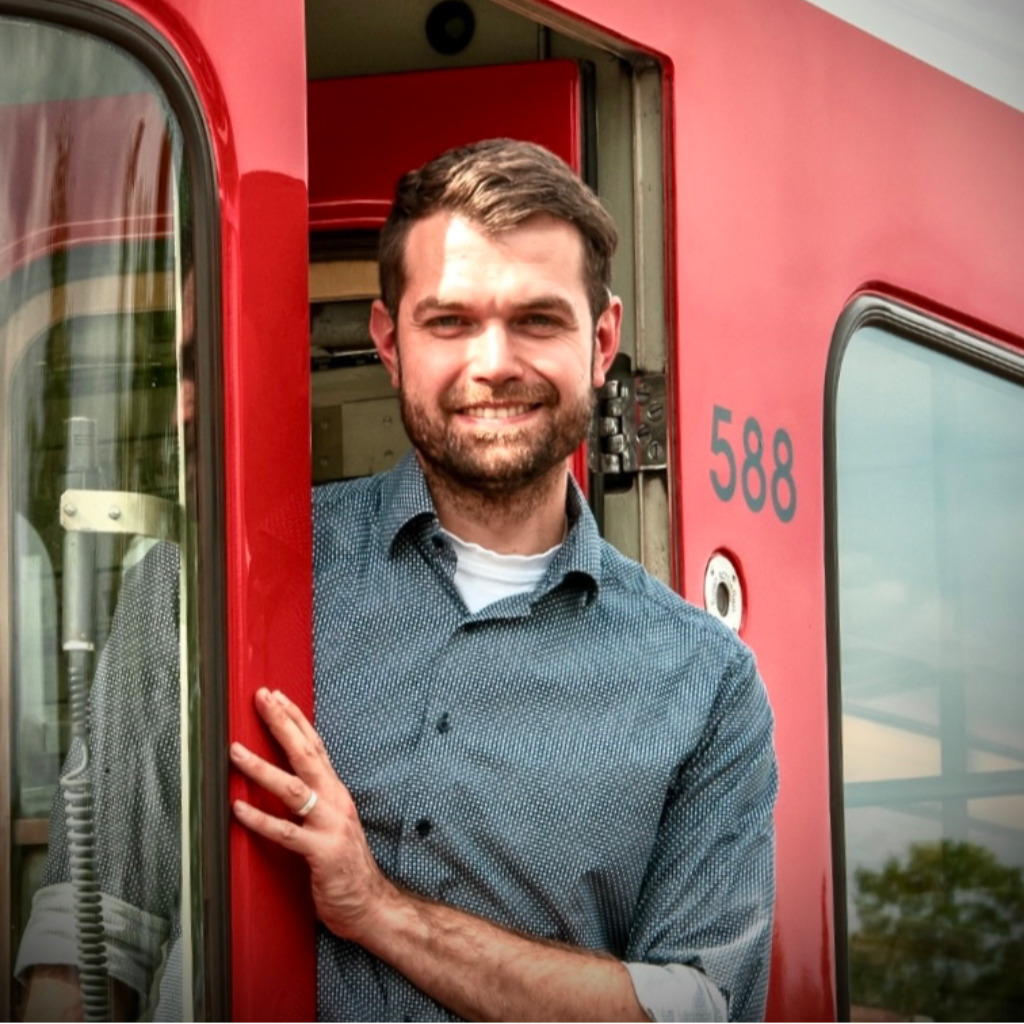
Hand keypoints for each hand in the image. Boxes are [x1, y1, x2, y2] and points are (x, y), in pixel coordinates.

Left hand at [230, 687, 394, 940]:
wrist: (372, 905)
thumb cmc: (345, 866)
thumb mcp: (331, 823)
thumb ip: (313, 800)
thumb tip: (286, 779)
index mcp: (335, 792)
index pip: (315, 745)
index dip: (295, 719)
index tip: (276, 696)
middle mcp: (335, 801)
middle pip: (306, 754)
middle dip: (282, 724)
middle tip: (262, 698)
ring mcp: (330, 826)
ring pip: (293, 789)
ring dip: (262, 768)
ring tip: (235, 752)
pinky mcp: (322, 853)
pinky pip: (286, 833)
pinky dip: (261, 820)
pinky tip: (238, 809)